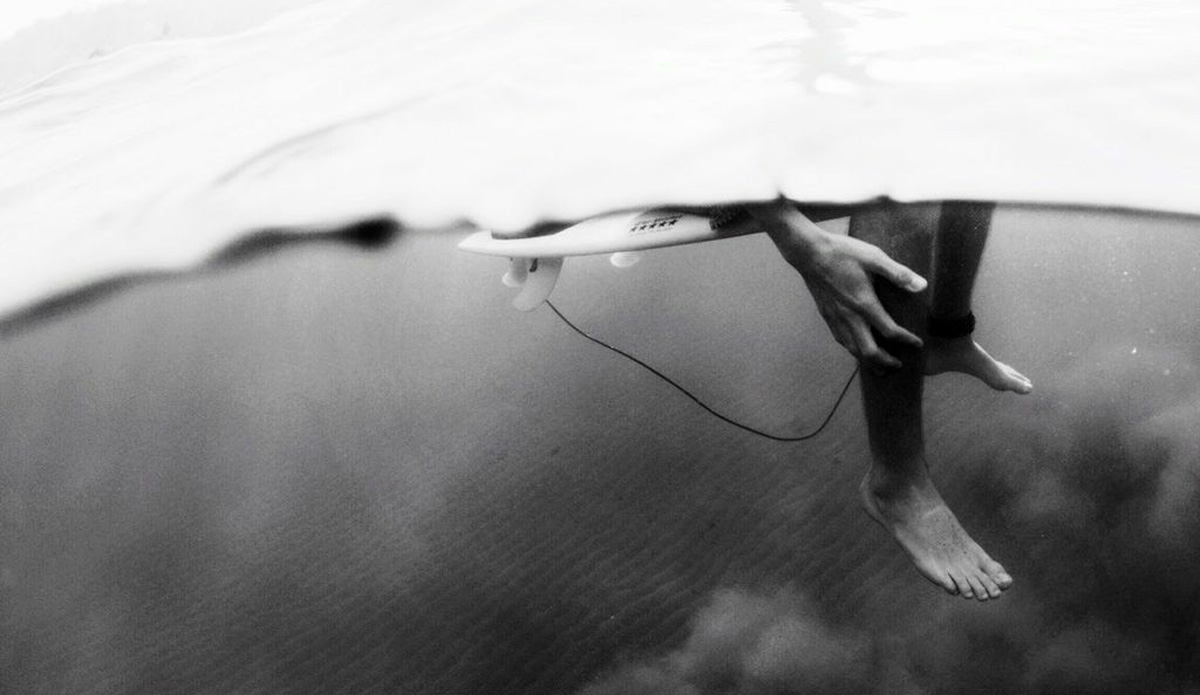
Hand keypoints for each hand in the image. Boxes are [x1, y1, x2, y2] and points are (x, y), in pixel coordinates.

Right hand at [749, 201, 927, 368]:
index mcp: (864, 304)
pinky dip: (852, 350)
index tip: (917, 344)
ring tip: (879, 368)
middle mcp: (849, 316)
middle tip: (898, 366)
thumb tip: (922, 286)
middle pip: (869, 350)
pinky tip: (855, 349)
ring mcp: (835, 318)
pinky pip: (841, 340)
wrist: (808, 253)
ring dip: (868, 361)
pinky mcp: (826, 315)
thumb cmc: (842, 252)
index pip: (889, 331)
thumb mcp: (874, 257)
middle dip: (885, 362)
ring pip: (852, 349)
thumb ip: (898, 274)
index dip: (906, 340)